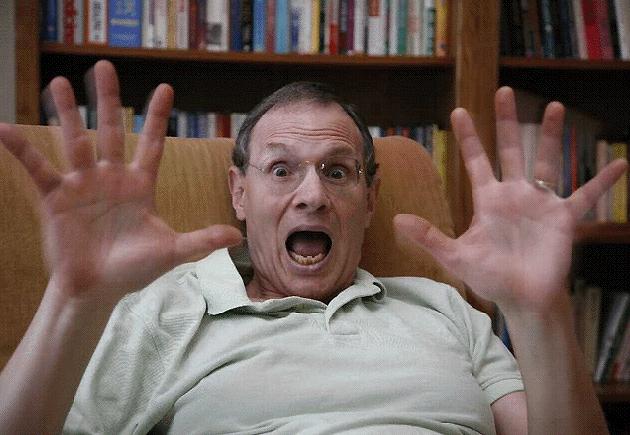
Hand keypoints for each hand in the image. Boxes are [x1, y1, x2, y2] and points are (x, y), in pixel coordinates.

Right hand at [0, 61, 241, 302]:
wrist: (97, 289)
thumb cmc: (133, 269)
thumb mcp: (171, 252)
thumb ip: (200, 241)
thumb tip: (236, 238)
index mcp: (140, 185)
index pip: (152, 144)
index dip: (157, 117)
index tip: (165, 87)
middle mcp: (111, 178)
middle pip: (112, 131)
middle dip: (109, 100)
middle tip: (104, 66)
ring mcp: (82, 185)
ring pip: (75, 140)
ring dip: (68, 113)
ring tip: (61, 82)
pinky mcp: (56, 197)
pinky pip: (37, 168)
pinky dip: (21, 149)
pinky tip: (4, 127)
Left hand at [394, 87, 626, 313]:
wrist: (523, 298)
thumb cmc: (491, 277)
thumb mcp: (457, 256)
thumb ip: (429, 237)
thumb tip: (396, 219)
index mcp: (488, 200)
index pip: (475, 161)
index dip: (468, 138)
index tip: (458, 111)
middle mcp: (514, 194)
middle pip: (510, 149)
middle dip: (506, 121)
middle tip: (504, 90)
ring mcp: (540, 203)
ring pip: (546, 161)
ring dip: (550, 135)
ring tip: (553, 106)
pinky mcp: (564, 218)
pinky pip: (586, 196)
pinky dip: (603, 182)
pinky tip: (620, 163)